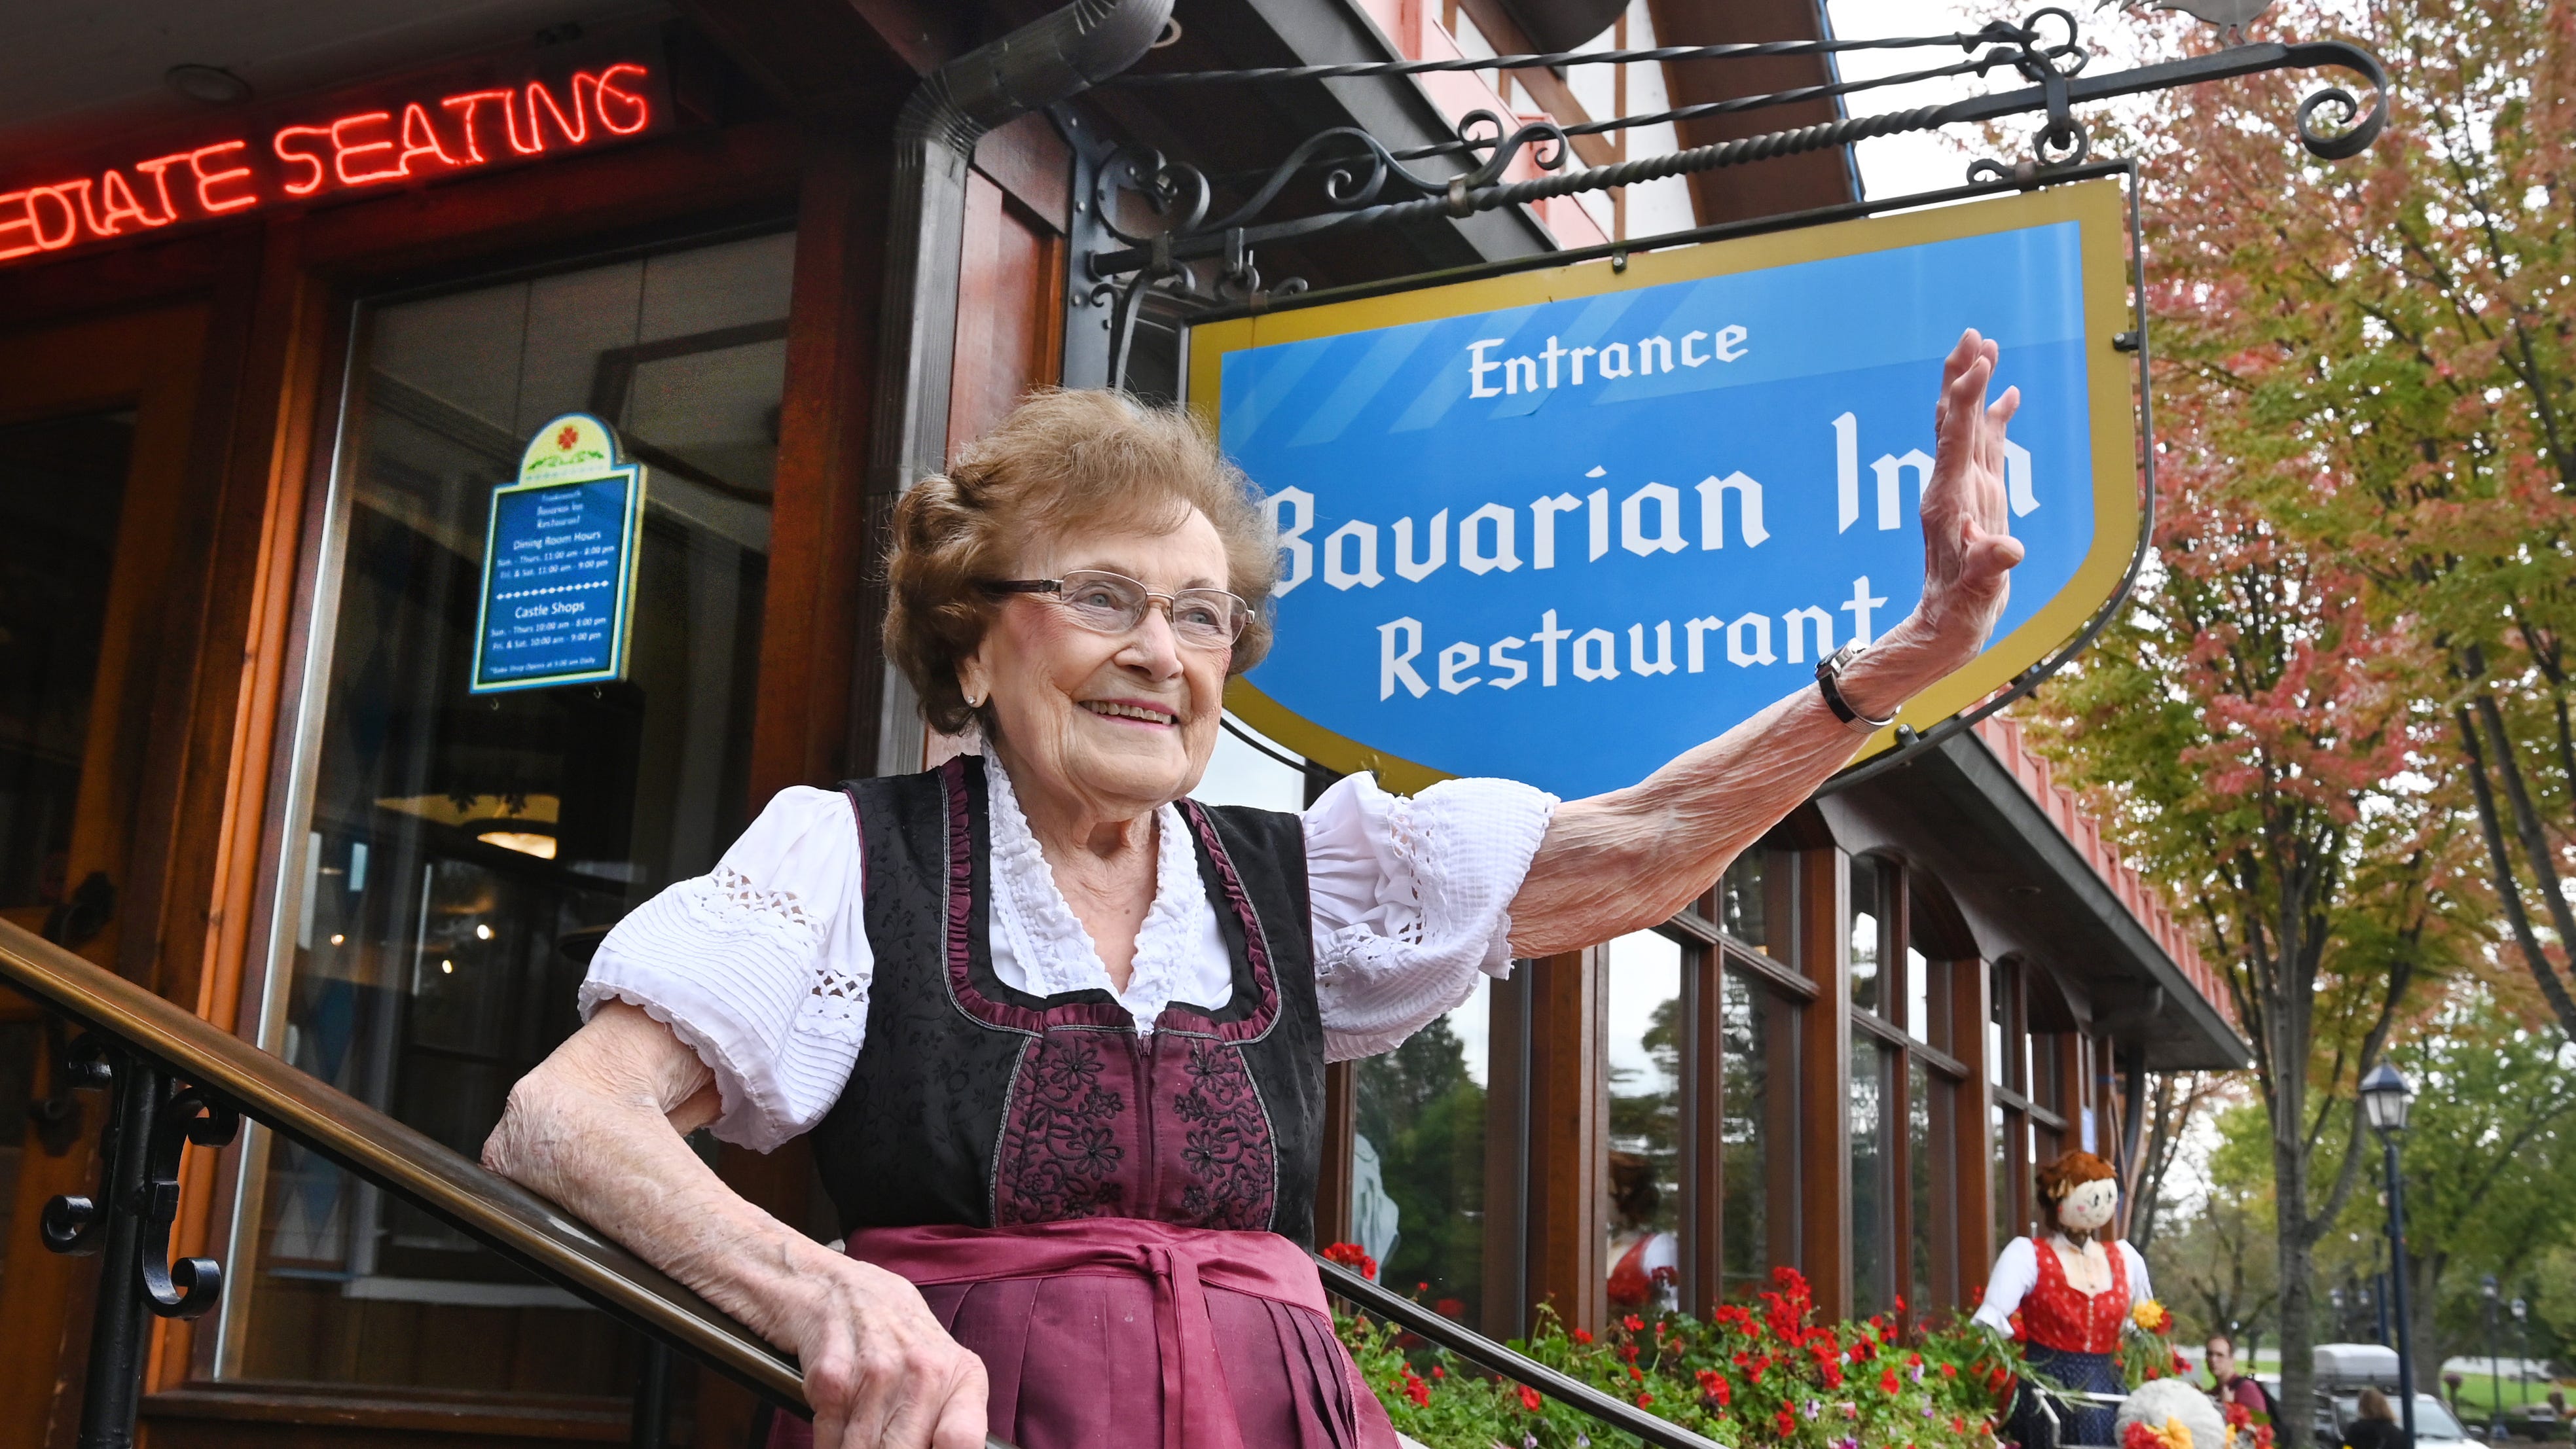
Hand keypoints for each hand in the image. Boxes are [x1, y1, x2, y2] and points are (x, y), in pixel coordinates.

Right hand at [782, 1258, 989, 1448]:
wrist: (835, 1285)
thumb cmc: (894, 1333)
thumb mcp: (941, 1367)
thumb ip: (950, 1418)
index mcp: (960, 1376)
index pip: (962, 1441)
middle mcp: (924, 1373)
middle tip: (886, 1444)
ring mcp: (878, 1374)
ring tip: (863, 1439)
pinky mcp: (832, 1378)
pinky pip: (829, 1441)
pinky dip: (828, 1446)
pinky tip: (836, 1432)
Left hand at [1916, 328, 2025, 663]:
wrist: (1951, 621)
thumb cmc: (1964, 606)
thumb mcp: (1979, 589)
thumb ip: (1991, 565)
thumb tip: (2009, 551)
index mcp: (1949, 498)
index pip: (1956, 437)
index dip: (1965, 400)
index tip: (1978, 362)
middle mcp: (1951, 484)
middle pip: (1951, 418)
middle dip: (1960, 376)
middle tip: (1972, 334)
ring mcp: (1963, 487)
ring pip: (1965, 425)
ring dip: (1974, 385)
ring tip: (1987, 345)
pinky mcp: (1977, 494)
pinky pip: (1984, 445)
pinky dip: (1993, 416)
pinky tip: (2008, 394)